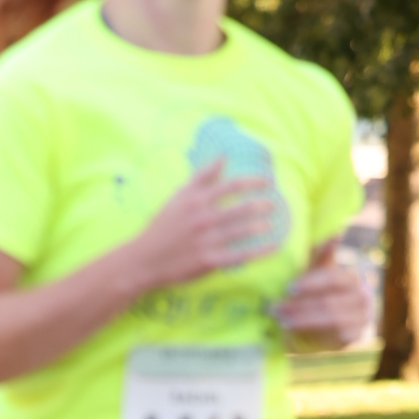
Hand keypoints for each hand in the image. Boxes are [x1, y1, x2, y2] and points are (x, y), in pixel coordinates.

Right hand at [134, 159, 281, 289]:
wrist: (144, 260)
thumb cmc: (162, 226)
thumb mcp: (178, 196)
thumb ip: (202, 176)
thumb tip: (223, 156)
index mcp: (196, 201)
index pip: (231, 186)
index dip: (253, 182)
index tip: (267, 181)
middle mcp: (203, 219)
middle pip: (241, 209)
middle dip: (262, 205)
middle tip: (274, 203)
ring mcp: (207, 241)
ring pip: (242, 231)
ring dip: (261, 226)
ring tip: (273, 223)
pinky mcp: (209, 261)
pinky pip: (240, 256)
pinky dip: (259, 252)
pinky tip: (274, 246)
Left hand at [272, 242, 372, 351]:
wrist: (316, 330)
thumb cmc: (312, 297)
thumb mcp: (312, 275)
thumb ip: (320, 255)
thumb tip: (335, 231)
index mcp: (351, 279)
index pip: (333, 278)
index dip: (310, 283)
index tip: (289, 287)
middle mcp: (361, 297)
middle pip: (328, 301)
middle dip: (298, 305)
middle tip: (274, 308)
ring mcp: (361, 319)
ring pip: (330, 319)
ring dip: (301, 319)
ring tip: (279, 320)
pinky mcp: (354, 337)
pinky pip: (334, 335)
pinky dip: (311, 332)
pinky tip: (291, 332)